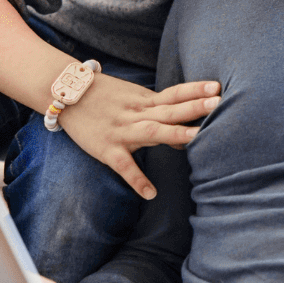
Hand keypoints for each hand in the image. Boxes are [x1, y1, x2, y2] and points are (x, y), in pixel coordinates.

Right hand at [57, 75, 220, 199]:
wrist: (65, 93)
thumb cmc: (103, 96)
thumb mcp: (132, 98)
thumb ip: (158, 114)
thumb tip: (185, 137)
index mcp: (144, 100)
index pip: (174, 93)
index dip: (195, 90)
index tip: (217, 88)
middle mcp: (136, 113)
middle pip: (169, 110)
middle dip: (193, 108)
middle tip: (218, 104)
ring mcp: (122, 131)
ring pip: (151, 131)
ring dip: (174, 133)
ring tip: (197, 137)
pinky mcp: (106, 149)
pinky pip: (124, 165)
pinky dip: (137, 179)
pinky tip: (151, 193)